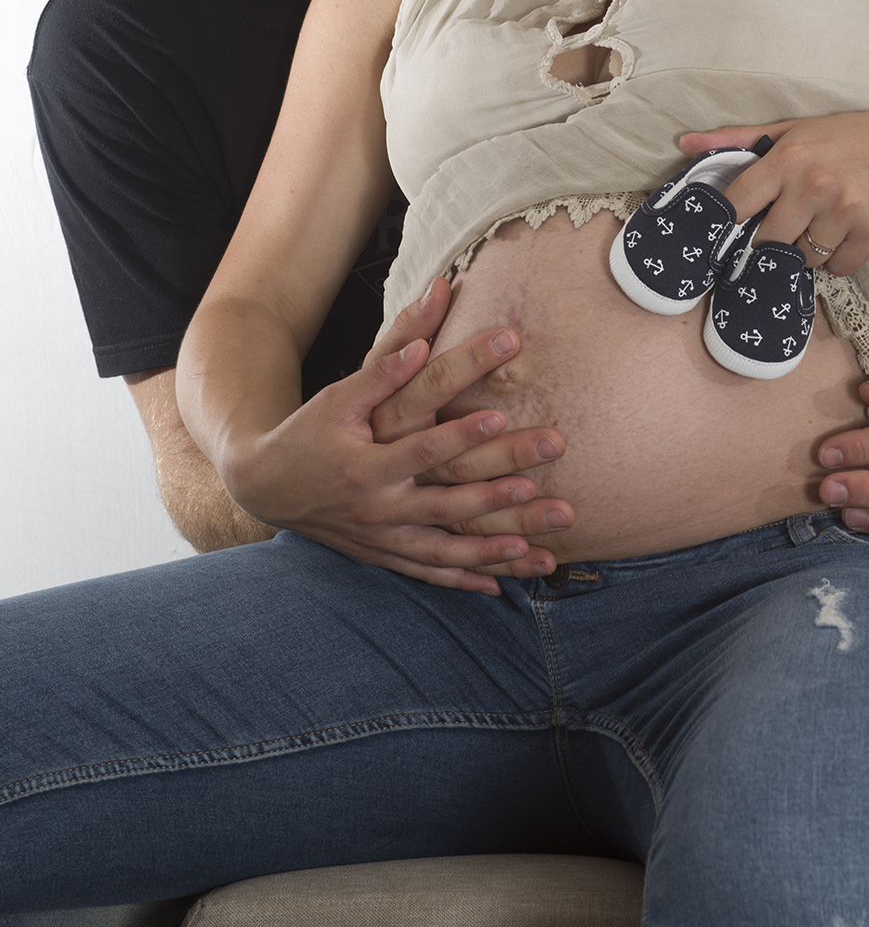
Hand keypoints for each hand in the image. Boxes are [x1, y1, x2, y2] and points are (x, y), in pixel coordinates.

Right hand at [227, 284, 572, 593]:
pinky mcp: (382, 555)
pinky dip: (465, 581)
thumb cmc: (307, 432)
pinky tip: (504, 585)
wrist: (265, 485)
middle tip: (544, 484)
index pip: (421, 448)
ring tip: (540, 547)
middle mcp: (376, 509)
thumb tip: (423, 341)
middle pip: (447, 504)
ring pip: (445, 551)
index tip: (502, 417)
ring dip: (493, 551)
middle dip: (498, 496)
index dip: (460, 434)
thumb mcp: (338, 398)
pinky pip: (429, 573)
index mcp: (364, 466)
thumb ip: (383, 372)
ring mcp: (381, 539)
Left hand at [678, 112, 868, 273]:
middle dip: (773, 241)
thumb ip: (737, 139)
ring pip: (804, 259)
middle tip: (788, 227)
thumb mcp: (792, 130)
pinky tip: (848, 233)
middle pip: (768, 241)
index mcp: (786, 158)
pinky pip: (839, 268)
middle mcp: (813, 184)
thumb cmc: (845, 137)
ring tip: (822, 224)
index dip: (729, 224)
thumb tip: (684, 144)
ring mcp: (844, 210)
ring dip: (809, 251)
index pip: (737, 204)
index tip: (728, 234)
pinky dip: (840, 259)